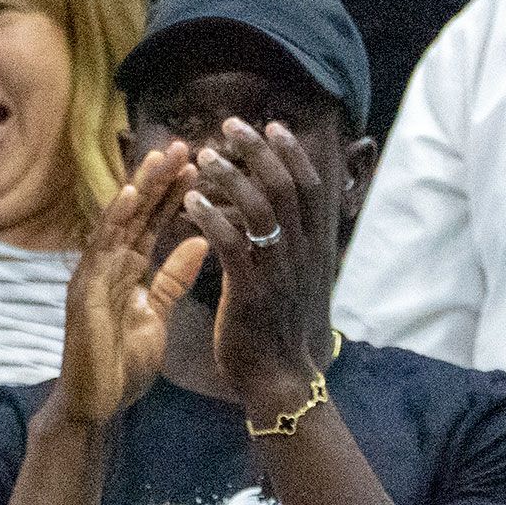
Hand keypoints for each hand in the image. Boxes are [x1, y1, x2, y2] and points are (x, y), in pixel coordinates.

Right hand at [49, 144, 206, 426]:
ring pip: (117, 222)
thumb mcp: (156, 313)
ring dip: (139, 188)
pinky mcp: (84, 292)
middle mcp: (105, 265)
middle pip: (134, 214)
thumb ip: (171, 278)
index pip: (152, 223)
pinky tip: (131, 197)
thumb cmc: (124, 360)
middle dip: (158, 180)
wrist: (98, 403)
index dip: (174, 195)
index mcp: (126, 269)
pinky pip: (101, 251)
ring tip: (162, 158)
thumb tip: (199, 241)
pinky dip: (115, 222)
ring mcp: (92, 275)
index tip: (201, 166)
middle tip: (185, 145)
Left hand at [180, 118, 336, 423]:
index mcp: (314, 250)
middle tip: (230, 127)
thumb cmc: (279, 327)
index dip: (292, 153)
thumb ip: (292, 243)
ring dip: (231, 177)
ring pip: (261, 210)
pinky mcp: (253, 292)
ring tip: (205, 159)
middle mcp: (303, 256)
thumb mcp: (297, 279)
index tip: (271, 126)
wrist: (279, 377)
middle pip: (286, 187)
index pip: (310, 187)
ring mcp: (280, 273)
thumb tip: (282, 208)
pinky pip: (233, 244)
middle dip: (259, 151)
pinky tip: (191, 202)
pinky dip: (212, 217)